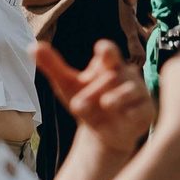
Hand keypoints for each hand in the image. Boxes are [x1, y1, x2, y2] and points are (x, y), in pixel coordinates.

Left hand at [35, 39, 154, 150]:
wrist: (101, 133)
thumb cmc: (87, 102)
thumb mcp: (67, 85)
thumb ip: (53, 65)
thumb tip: (32, 46)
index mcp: (108, 65)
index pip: (109, 52)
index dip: (106, 51)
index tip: (102, 50)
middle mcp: (126, 75)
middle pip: (111, 77)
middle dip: (93, 91)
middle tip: (77, 105)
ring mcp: (139, 92)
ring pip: (128, 91)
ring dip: (110, 101)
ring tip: (102, 107)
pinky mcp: (147, 111)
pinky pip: (139, 109)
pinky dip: (128, 114)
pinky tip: (121, 118)